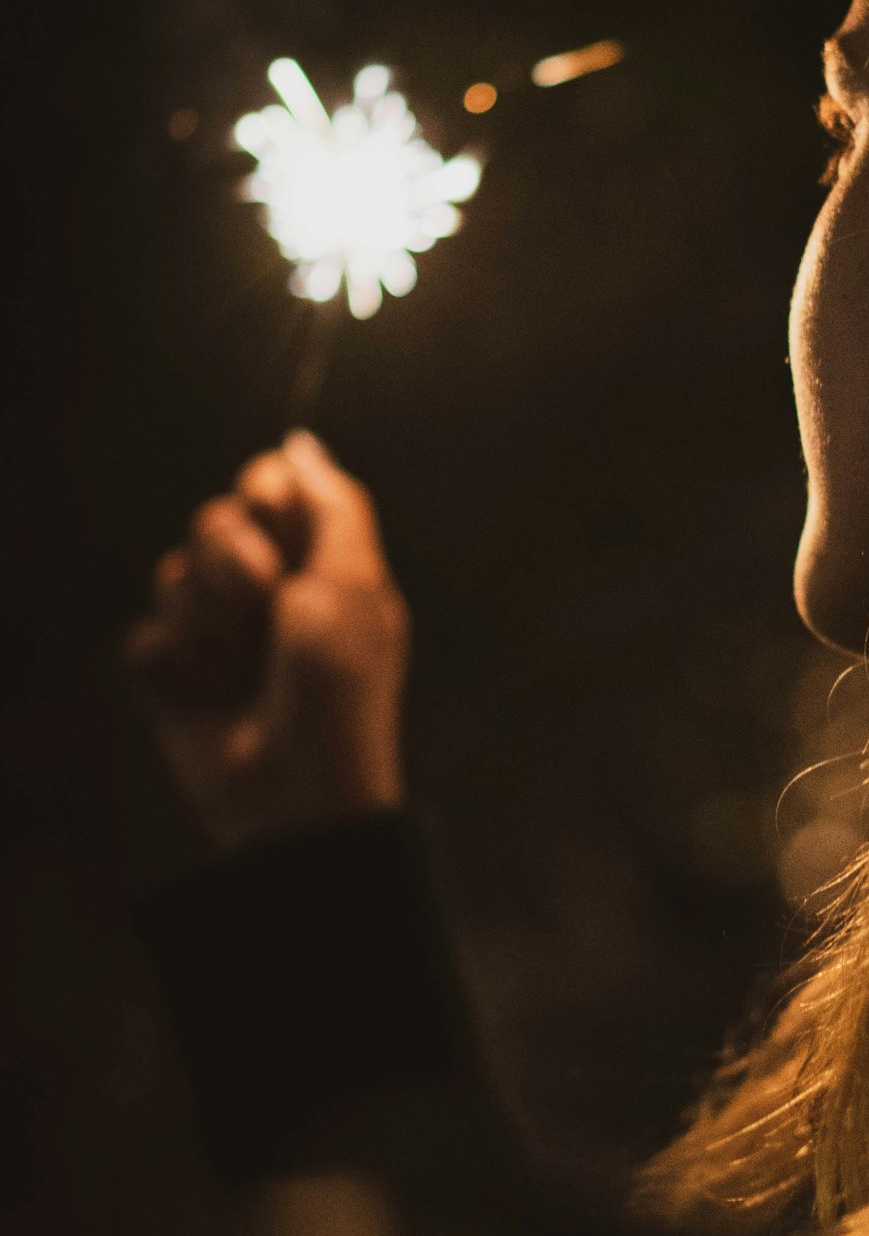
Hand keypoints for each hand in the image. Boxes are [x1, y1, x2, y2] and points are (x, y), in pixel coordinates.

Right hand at [124, 430, 409, 850]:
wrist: (298, 791)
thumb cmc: (340, 689)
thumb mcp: (354, 587)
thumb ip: (334, 506)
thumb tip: (301, 445)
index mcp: (314, 562)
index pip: (263, 485)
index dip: (263, 502)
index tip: (283, 534)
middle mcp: (262, 589)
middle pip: (210, 523)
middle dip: (238, 569)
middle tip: (271, 616)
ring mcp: (214, 633)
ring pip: (171, 578)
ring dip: (212, 625)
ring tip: (246, 671)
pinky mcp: (172, 679)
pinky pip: (146, 640)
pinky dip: (179, 671)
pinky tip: (211, 702)